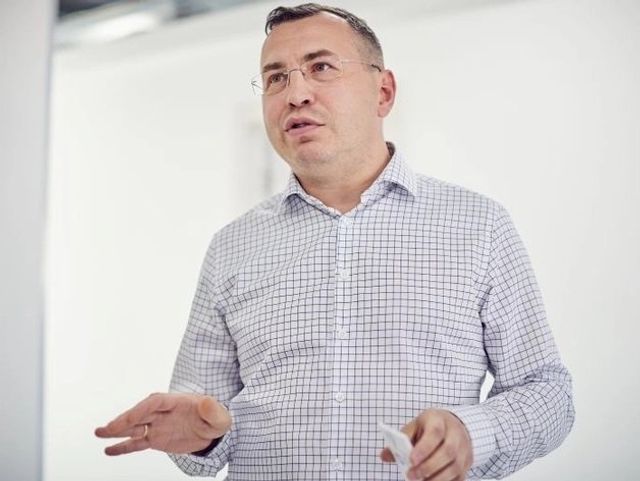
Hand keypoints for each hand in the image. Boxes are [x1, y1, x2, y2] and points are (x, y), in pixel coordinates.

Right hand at [95, 393, 231, 455]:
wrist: (214, 431)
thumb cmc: (216, 419)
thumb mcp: (219, 416)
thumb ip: (212, 410)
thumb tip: (206, 402)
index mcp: (175, 402)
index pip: (154, 403)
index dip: (142, 410)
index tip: (130, 418)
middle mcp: (163, 412)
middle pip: (140, 414)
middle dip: (124, 420)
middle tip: (107, 428)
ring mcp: (157, 425)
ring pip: (134, 427)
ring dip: (117, 429)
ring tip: (99, 433)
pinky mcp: (155, 439)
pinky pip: (137, 443)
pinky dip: (123, 447)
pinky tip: (109, 450)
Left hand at [379, 408, 472, 480]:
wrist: (453, 425)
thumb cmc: (430, 425)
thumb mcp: (415, 426)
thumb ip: (401, 440)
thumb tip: (384, 456)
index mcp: (438, 420)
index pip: (435, 432)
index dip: (424, 448)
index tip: (411, 460)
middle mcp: (455, 433)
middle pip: (447, 451)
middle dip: (428, 466)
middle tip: (411, 476)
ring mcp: (464, 449)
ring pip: (455, 466)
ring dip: (437, 478)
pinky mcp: (467, 463)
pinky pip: (460, 476)